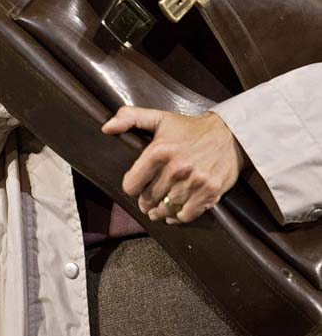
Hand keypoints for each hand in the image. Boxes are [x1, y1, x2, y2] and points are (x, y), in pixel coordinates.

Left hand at [101, 107, 246, 223]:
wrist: (229, 134)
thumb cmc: (189, 128)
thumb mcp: (159, 118)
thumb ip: (129, 118)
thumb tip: (106, 127)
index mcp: (159, 151)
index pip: (132, 184)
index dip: (131, 186)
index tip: (136, 185)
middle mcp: (176, 169)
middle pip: (148, 199)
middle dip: (145, 201)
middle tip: (147, 200)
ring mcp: (193, 182)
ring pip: (166, 209)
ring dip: (160, 211)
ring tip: (158, 209)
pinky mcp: (209, 193)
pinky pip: (186, 215)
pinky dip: (178, 217)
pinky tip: (175, 213)